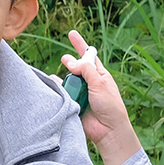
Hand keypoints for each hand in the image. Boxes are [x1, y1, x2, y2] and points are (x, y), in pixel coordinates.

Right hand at [60, 29, 142, 164]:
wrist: (107, 130)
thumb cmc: (110, 106)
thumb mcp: (100, 83)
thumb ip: (85, 70)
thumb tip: (69, 61)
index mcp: (100, 75)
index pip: (89, 56)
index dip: (80, 45)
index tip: (72, 34)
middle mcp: (89, 82)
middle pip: (76, 67)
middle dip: (70, 63)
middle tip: (64, 60)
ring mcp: (80, 92)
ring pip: (66, 79)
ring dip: (64, 79)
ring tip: (65, 82)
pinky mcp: (72, 103)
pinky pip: (61, 92)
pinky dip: (57, 89)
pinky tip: (54, 88)